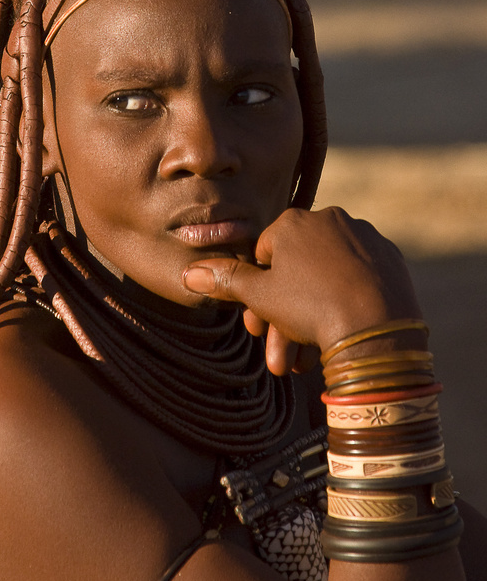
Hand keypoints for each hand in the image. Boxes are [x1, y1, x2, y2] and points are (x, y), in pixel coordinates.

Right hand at [183, 207, 422, 375]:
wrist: (378, 330)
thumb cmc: (310, 307)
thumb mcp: (259, 296)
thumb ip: (226, 280)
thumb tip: (188, 273)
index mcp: (295, 222)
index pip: (264, 254)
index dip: (257, 293)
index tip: (258, 326)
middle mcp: (331, 219)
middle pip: (297, 271)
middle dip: (283, 317)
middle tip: (280, 355)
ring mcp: (365, 237)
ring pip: (326, 279)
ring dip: (311, 320)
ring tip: (305, 361)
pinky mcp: (391, 258)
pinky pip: (358, 280)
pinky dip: (345, 304)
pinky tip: (340, 334)